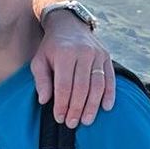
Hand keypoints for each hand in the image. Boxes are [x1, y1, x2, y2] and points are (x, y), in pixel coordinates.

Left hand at [30, 10, 114, 127]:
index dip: (62, 104)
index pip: (64, 85)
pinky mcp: (106, 57)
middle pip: (81, 88)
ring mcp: (97, 55)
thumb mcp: (39, 60)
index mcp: (64, 54)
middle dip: (77, 109)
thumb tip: (44, 100)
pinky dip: (109, 94)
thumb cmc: (51, 48)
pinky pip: (110, 79)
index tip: (59, 118)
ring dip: (92, 106)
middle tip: (72, 123)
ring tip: (87, 120)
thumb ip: (41, 80)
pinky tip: (106, 108)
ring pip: (97, 85)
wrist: (69, 25)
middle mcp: (83, 53)